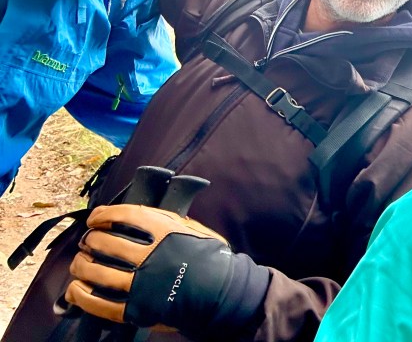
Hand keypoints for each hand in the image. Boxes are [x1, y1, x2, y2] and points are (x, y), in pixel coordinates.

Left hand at [66, 204, 269, 336]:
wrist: (223, 294)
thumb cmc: (212, 259)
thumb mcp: (195, 229)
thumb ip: (169, 221)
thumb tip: (141, 215)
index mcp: (167, 231)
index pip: (125, 215)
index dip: (104, 214)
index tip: (96, 217)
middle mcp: (152, 255)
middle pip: (106, 242)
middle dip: (90, 240)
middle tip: (87, 241)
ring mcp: (143, 283)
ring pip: (97, 272)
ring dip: (81, 266)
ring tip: (78, 263)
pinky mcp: (138, 309)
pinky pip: (101, 303)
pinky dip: (83, 296)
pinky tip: (75, 290)